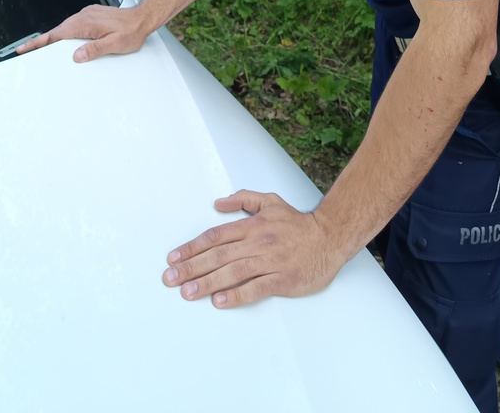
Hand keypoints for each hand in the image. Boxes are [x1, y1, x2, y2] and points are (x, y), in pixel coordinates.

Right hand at [15, 3, 151, 62]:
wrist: (143, 18)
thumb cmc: (131, 31)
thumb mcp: (114, 44)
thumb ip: (95, 50)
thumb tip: (77, 56)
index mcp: (86, 23)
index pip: (56, 35)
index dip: (38, 42)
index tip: (25, 47)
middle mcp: (84, 16)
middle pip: (56, 31)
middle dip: (41, 41)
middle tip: (27, 50)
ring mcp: (87, 15)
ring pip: (64, 27)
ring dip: (53, 37)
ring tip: (41, 48)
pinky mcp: (92, 16)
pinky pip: (73, 25)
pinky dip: (64, 33)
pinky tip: (64, 40)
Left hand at [162, 190, 344, 307]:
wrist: (330, 237)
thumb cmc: (298, 223)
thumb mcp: (271, 201)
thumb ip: (244, 199)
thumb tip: (218, 203)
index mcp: (253, 225)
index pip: (215, 236)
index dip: (192, 247)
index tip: (173, 258)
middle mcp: (258, 242)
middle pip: (219, 255)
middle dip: (191, 267)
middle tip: (170, 278)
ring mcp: (270, 261)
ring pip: (233, 272)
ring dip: (208, 283)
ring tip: (188, 292)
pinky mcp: (282, 279)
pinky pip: (256, 288)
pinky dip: (237, 295)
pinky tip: (220, 301)